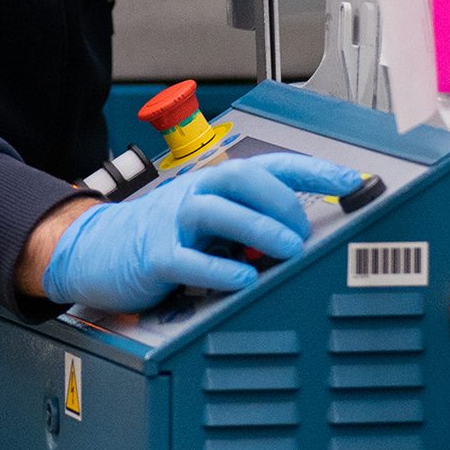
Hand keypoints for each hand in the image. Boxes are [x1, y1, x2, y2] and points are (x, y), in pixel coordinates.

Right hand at [40, 153, 365, 313]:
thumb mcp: (213, 229)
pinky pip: (187, 258)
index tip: (352, 180)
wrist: (97, 249)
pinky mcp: (154, 255)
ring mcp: (174, 221)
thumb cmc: (163, 237)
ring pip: (218, 210)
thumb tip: (302, 241)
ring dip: (259, 227)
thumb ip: (252, 232)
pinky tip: (241, 281)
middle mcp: (197, 193)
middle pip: (245, 178)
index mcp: (217, 185)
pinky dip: (217, 269)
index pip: (272, 168)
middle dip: (283, 200)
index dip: (314, 171)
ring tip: (288, 249)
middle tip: (305, 232)